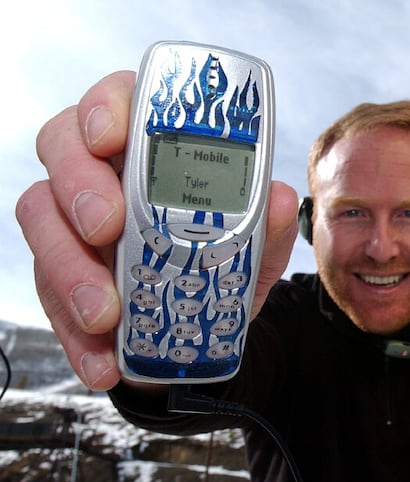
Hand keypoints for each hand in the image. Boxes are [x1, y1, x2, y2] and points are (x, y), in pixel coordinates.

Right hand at [16, 71, 297, 391]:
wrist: (197, 333)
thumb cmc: (219, 264)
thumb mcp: (253, 249)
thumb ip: (266, 224)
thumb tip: (280, 200)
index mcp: (148, 147)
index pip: (116, 100)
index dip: (105, 107)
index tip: (111, 139)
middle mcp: (100, 172)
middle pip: (60, 144)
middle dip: (78, 183)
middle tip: (107, 228)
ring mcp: (70, 220)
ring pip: (39, 214)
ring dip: (69, 267)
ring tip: (107, 315)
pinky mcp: (57, 272)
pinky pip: (46, 292)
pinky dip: (72, 333)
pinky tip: (102, 363)